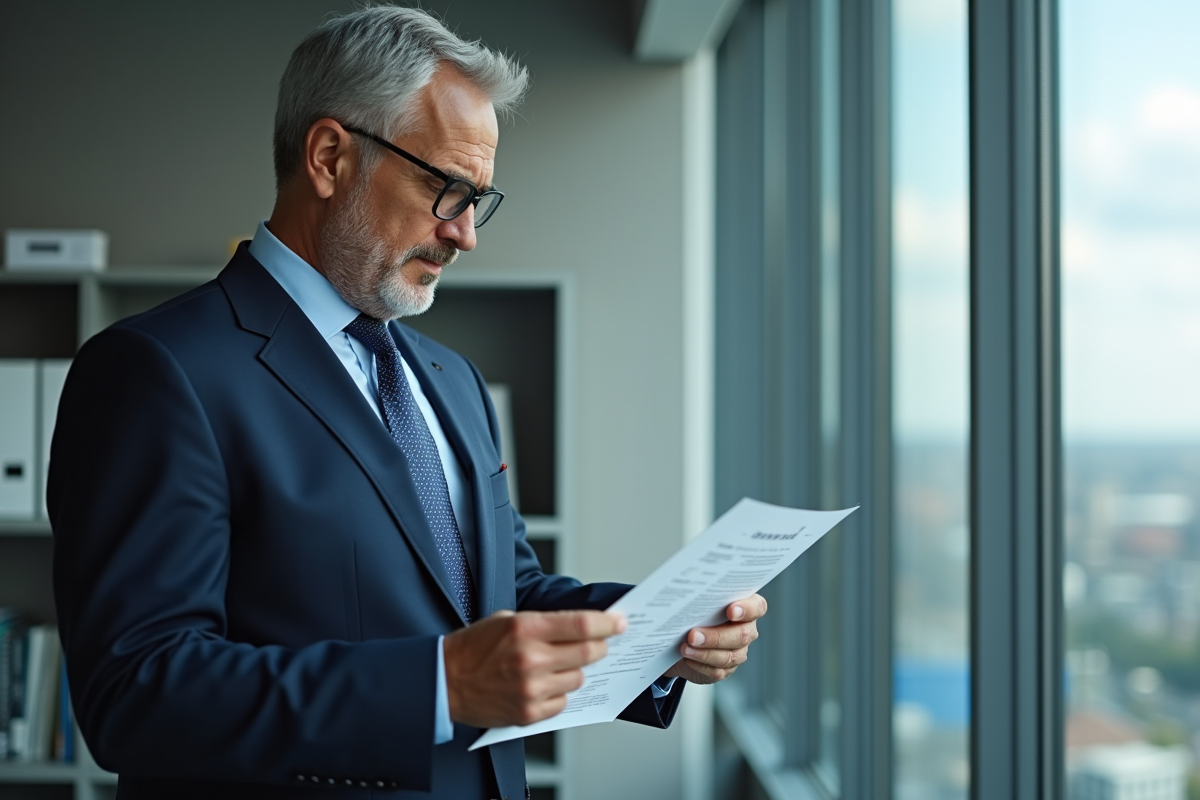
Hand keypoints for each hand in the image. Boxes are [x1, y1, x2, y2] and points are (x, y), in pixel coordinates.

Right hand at [442, 609, 625, 728]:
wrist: (445, 682)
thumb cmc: (473, 648)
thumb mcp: (506, 619)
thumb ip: (543, 622)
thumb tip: (580, 625)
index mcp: (526, 628)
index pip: (582, 624)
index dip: (607, 623)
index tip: (619, 623)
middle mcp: (531, 658)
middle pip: (589, 653)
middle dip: (599, 647)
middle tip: (596, 643)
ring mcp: (531, 689)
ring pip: (578, 678)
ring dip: (573, 671)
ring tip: (552, 666)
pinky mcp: (528, 713)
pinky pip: (563, 702)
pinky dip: (558, 693)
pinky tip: (542, 685)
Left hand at [663, 594, 766, 684]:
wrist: (681, 638)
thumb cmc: (695, 613)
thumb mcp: (699, 602)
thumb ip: (704, 599)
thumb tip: (691, 600)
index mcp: (745, 607)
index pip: (757, 607)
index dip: (747, 609)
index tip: (731, 611)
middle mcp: (746, 629)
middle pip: (742, 635)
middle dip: (716, 636)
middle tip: (693, 635)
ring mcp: (739, 651)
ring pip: (729, 656)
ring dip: (704, 653)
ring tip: (685, 648)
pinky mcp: (727, 669)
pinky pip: (717, 671)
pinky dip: (700, 665)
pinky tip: (688, 658)